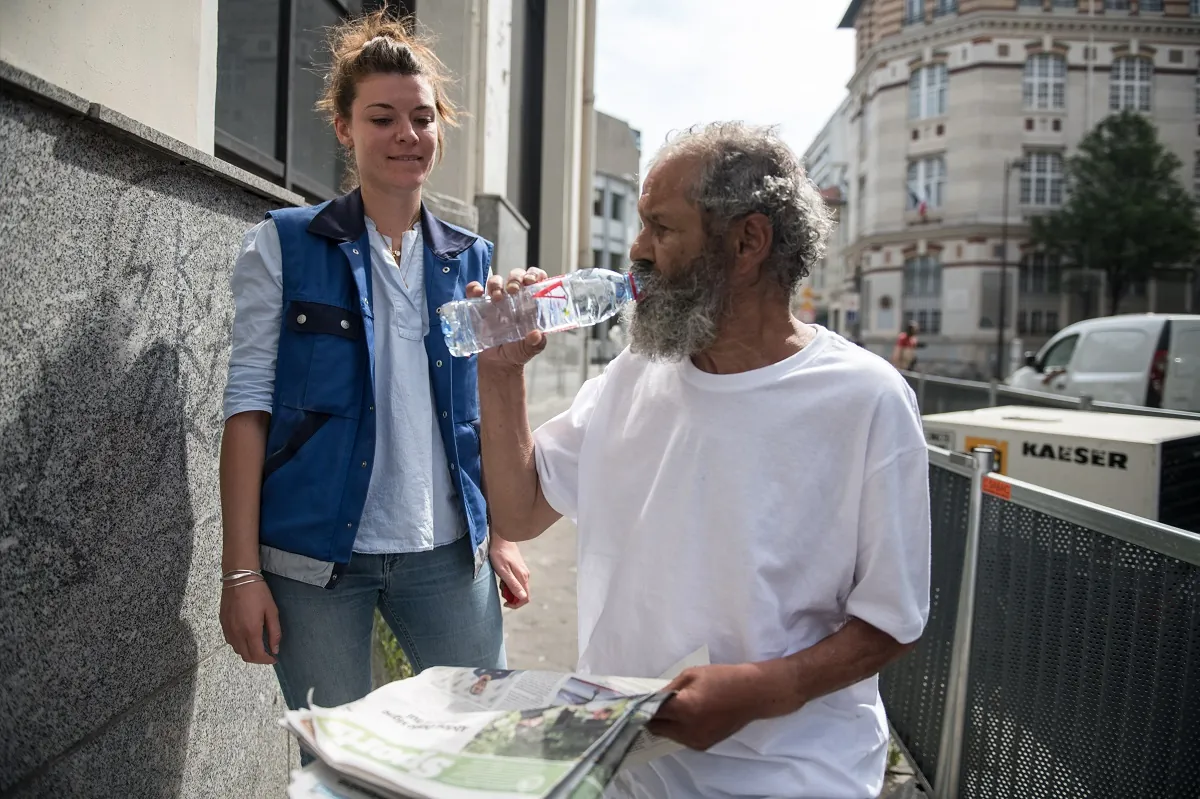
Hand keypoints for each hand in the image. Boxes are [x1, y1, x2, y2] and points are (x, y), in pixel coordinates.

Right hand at [219, 579, 280, 664]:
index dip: (267, 660)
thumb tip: (275, 649)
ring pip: (237, 650)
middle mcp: (237, 634)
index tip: (274, 658)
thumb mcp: (271, 611)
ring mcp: (228, 630)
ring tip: (258, 646)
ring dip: (248, 652)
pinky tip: (246, 637)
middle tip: (267, 653)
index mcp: (251, 631)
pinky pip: (230, 641)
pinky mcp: (222, 624)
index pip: (257, 655)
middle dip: (258, 659)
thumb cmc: (258, 593)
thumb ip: (274, 632)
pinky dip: (239, 645)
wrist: (239, 578)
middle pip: (246, 656)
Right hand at [466, 267, 549, 367]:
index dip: (535, 274)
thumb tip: (536, 335)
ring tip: (496, 297)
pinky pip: (474, 291)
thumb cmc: (517, 351)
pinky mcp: (479, 306)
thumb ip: (535, 343)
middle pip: (515, 276)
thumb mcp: (529, 349)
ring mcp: (495, 300)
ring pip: (496, 281)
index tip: (532, 280)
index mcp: (530, 302)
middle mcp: (514, 297)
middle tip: (513, 289)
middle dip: (515, 278)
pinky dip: (474, 288)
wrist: (498, 362)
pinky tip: (478, 293)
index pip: (535, 279)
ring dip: (496, 283)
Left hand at [490, 536, 530, 608]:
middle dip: (511, 596)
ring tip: (500, 581)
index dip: (516, 604)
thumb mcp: (503, 571)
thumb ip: (513, 584)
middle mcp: (525, 575)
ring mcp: (522, 571)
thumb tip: (523, 598)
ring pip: (518, 587)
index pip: (525, 598)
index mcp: (523, 577)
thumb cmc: (499, 553)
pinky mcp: (518, 567)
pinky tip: (501, 576)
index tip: (505, 603)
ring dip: (508, 589)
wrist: (501, 536)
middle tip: (500, 589)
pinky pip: (515, 580)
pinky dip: (508, 582)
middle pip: (522, 593)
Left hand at [647, 662, 795, 750]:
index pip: (650, 712)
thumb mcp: (691, 675)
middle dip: (651, 716)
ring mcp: (696, 740)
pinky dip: (678, 728)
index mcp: (683, 708)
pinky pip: (681, 738)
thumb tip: (652, 699)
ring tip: (674, 707)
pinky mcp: (703, 745)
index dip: (641, 707)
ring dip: (665, 722)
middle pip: (656, 727)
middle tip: (652, 704)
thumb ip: (669, 689)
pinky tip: (688, 715)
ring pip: (667, 734)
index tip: (633, 702)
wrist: (752, 694)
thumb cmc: (722, 678)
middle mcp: (687, 729)